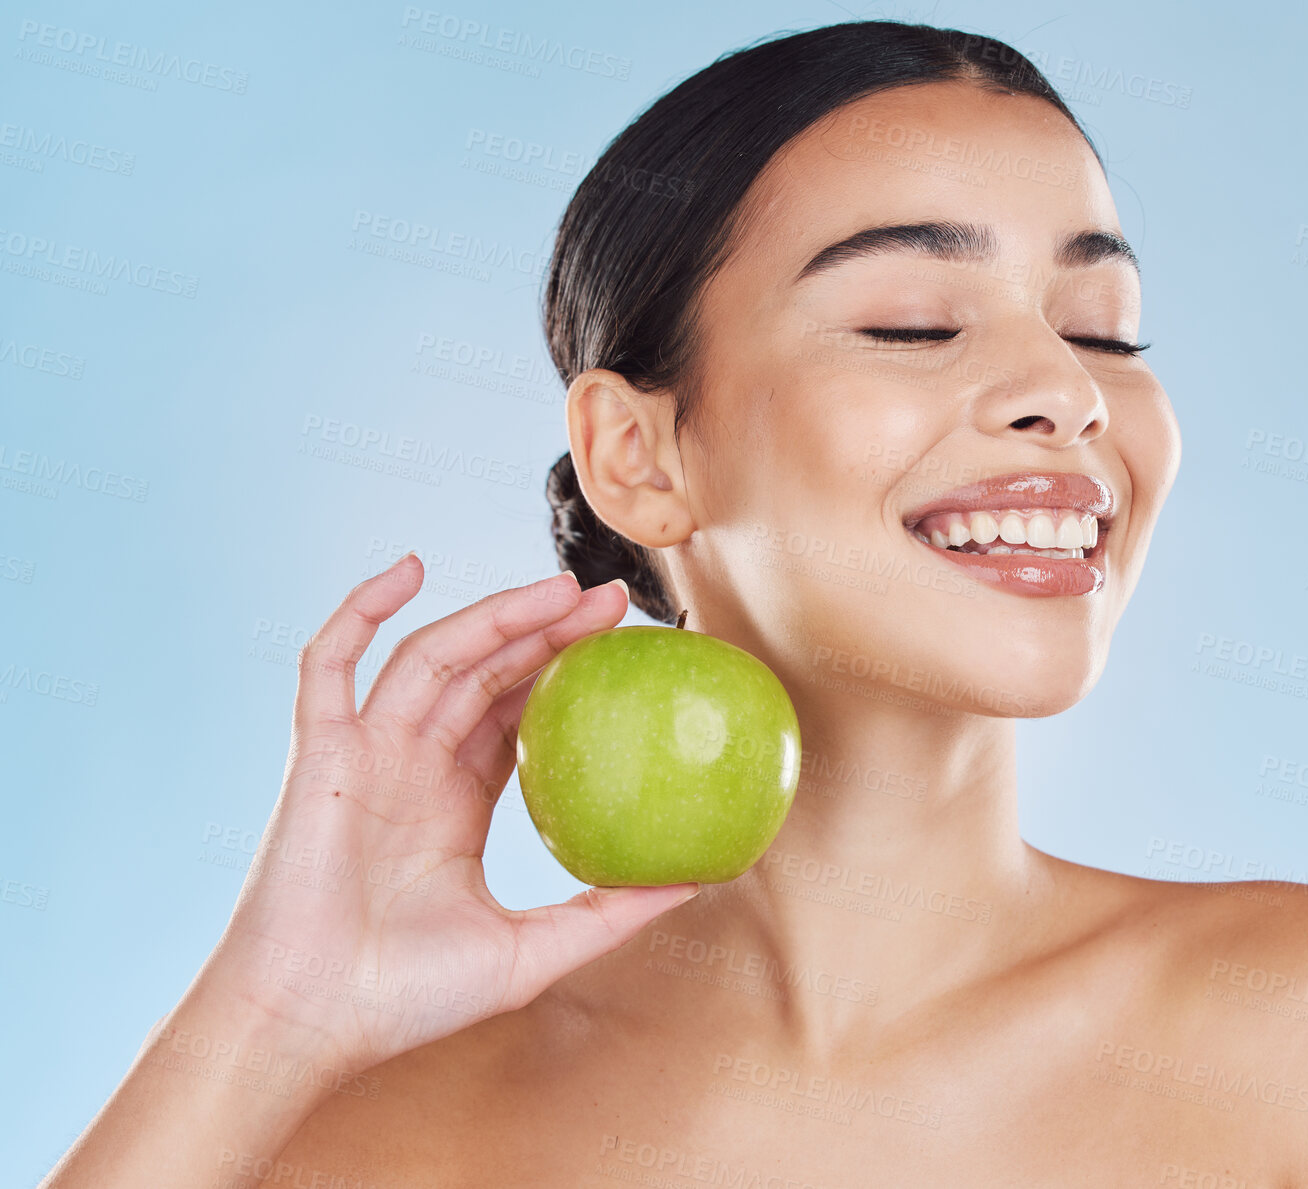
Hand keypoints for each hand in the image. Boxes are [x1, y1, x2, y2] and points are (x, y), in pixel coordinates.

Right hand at [200, 555, 697, 1074]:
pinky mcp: (321, 753)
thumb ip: (609, 912)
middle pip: (487, 673)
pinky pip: (330, 664)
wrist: (311, 1022)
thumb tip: (700, 881)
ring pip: (432, 657)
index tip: (627, 645)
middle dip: (548, 629)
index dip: (567, 673)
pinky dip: (360, 611)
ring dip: (493, 615)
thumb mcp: (534, 951)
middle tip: (615, 602)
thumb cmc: (408, 998)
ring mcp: (366, 754)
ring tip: (560, 587)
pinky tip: (408, 570)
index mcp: (456, 804)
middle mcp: (413, 767)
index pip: (519, 714)